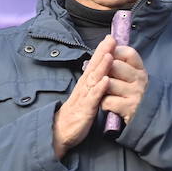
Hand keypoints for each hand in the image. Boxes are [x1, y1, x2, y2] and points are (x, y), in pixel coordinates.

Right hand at [53, 35, 113, 158]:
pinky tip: (106, 81)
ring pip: (93, 79)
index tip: (111, 38)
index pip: (94, 64)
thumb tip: (103, 73)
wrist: (60, 132)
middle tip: (111, 39)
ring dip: (102, 67)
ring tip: (110, 55)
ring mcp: (83, 97)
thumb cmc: (76, 113)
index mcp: (85, 84)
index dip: (102, 51)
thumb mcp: (85, 96)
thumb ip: (93, 85)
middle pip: (93, 67)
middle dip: (103, 52)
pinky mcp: (85, 109)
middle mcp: (83, 87)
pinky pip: (93, 98)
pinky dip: (99, 88)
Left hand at [102, 44, 148, 126]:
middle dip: (104, 71)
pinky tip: (108, 104)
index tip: (108, 57)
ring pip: (108, 83)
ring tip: (105, 93)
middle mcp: (140, 79)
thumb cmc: (134, 95)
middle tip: (102, 78)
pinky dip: (103, 103)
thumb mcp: (134, 77)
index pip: (128, 53)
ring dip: (101, 89)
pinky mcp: (129, 107)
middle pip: (114, 65)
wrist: (148, 119)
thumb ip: (123, 61)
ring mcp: (136, 93)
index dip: (115, 52)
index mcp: (141, 70)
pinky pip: (107, 100)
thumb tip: (108, 39)